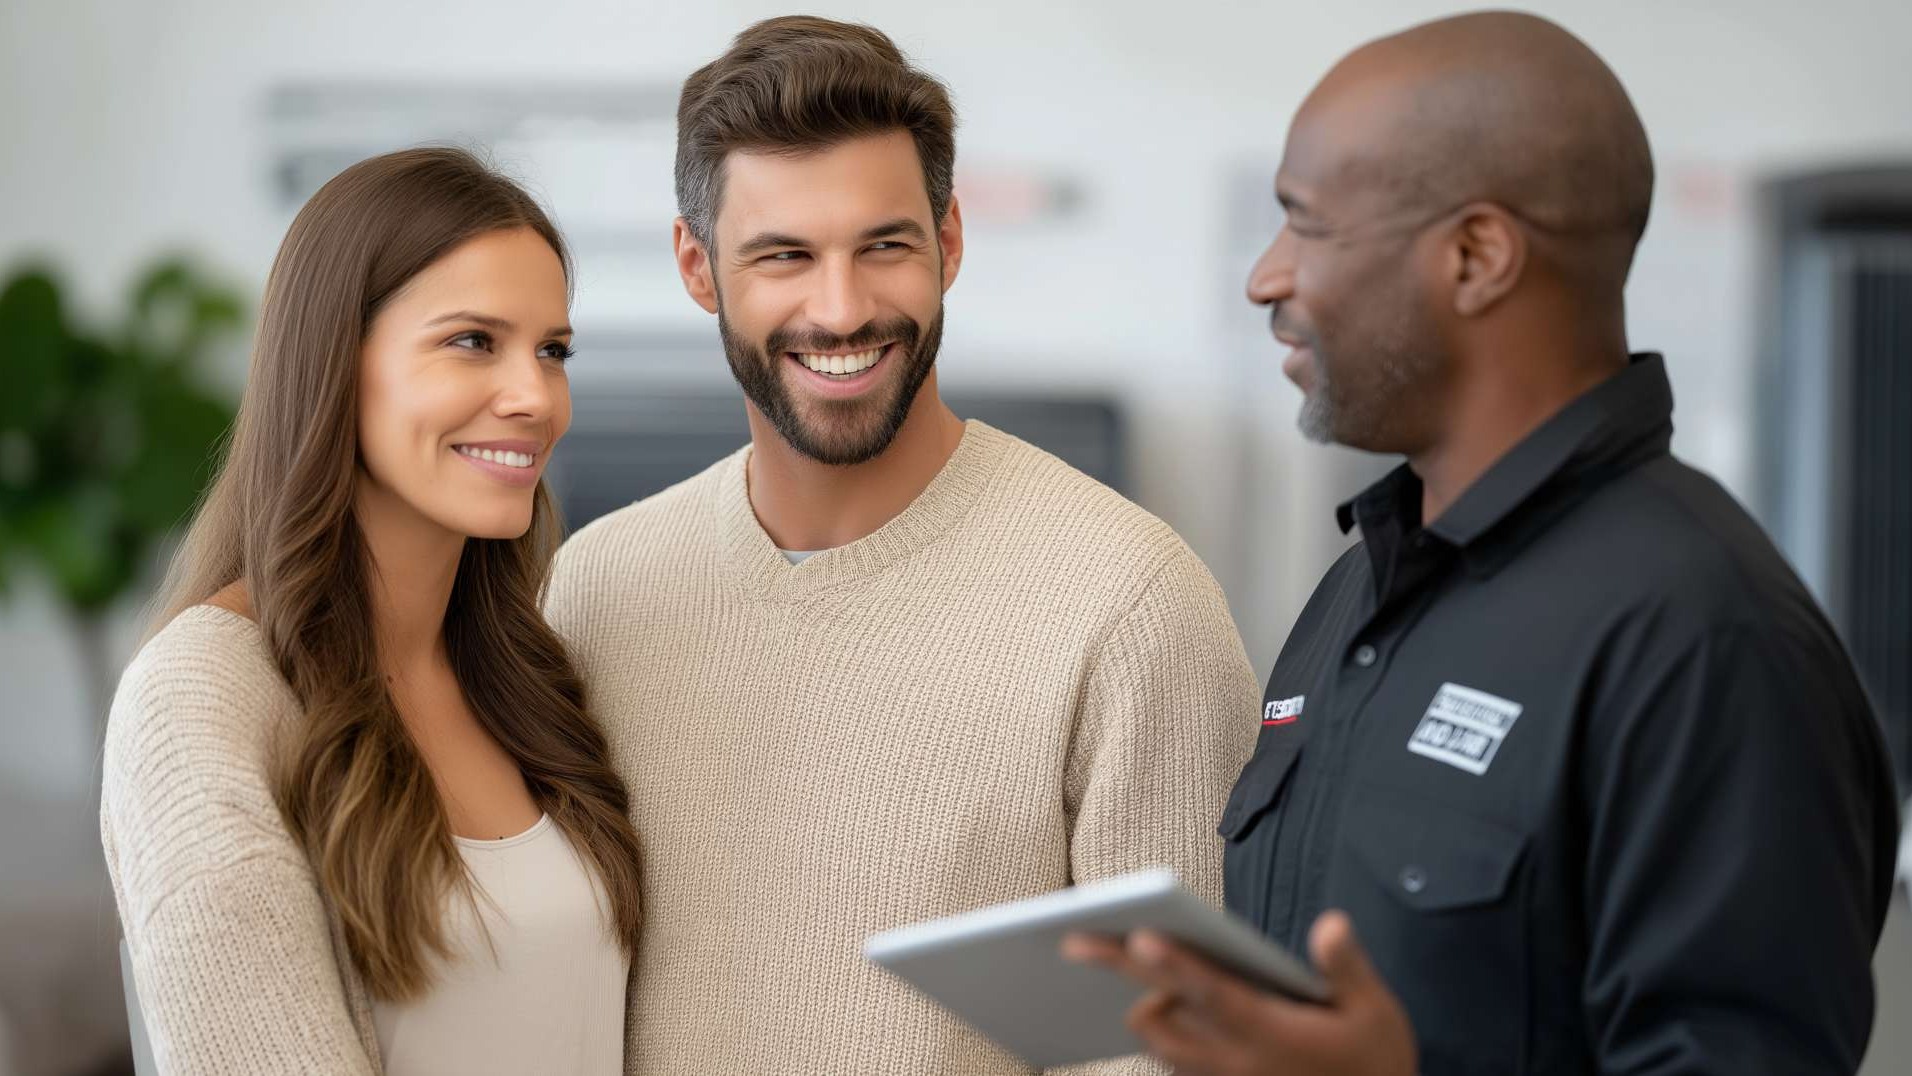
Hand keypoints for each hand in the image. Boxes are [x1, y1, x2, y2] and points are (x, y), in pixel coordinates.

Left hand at [1061, 910, 1415, 1075]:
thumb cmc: (1374, 1062)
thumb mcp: (1375, 1013)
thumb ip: (1345, 967)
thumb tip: (1331, 924)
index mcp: (1270, 1033)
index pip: (1213, 993)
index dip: (1175, 965)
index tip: (1139, 938)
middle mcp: (1235, 1060)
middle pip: (1159, 1017)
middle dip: (1120, 977)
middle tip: (1075, 943)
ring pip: (1157, 1042)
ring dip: (1141, 1004)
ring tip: (1126, 956)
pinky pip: (1171, 1061)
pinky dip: (1158, 1029)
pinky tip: (1149, 998)